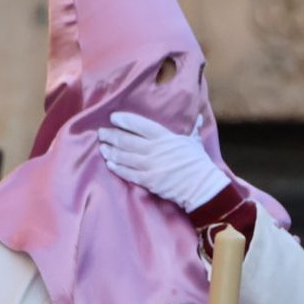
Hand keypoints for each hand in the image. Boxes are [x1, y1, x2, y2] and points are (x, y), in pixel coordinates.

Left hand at [97, 112, 227, 212]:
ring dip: (111, 151)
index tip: (114, 118)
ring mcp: (150, 166)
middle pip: (127, 140)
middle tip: (101, 132)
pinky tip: (109, 164)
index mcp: (165, 137)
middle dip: (112, 135)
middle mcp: (154, 150)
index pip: (140, 125)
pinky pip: (128, 173)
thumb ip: (192, 128)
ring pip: (124, 156)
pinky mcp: (148, 181)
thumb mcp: (194, 142)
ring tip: (102, 147)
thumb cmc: (198, 163)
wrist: (202, 187)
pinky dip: (117, 168)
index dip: (125, 120)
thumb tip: (197, 116)